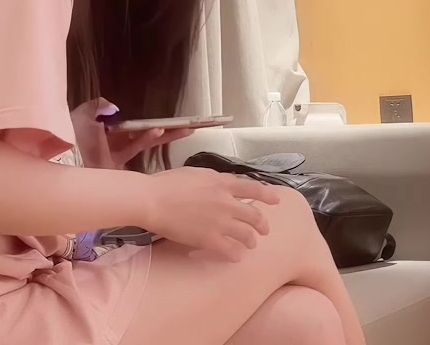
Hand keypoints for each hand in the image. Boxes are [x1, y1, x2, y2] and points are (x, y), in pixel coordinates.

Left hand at [70, 98, 192, 169]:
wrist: (61, 158)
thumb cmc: (70, 135)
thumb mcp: (82, 113)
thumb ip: (98, 105)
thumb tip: (114, 106)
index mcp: (104, 129)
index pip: (130, 124)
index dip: (147, 121)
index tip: (164, 118)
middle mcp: (112, 141)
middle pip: (142, 133)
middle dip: (165, 130)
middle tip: (186, 126)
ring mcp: (116, 154)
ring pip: (144, 141)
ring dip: (163, 135)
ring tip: (183, 130)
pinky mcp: (117, 164)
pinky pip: (136, 148)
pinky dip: (148, 138)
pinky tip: (159, 131)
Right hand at [140, 167, 282, 260]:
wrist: (152, 200)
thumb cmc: (167, 183)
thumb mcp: (196, 173)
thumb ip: (213, 180)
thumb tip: (222, 185)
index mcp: (222, 183)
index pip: (253, 188)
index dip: (267, 195)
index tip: (276, 200)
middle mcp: (226, 202)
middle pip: (254, 215)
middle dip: (262, 224)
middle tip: (263, 230)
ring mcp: (220, 222)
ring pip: (247, 235)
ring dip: (251, 240)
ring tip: (250, 244)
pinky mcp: (210, 239)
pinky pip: (231, 250)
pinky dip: (236, 254)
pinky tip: (236, 257)